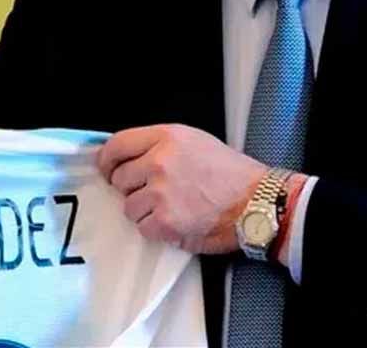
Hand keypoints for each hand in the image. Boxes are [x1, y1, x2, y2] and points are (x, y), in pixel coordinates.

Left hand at [98, 124, 264, 253]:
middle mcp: (158, 162)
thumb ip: (158, 145)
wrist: (259, 202)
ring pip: (128, 205)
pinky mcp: (165, 221)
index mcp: (165, 138)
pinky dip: (155, 229)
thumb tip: (125, 156)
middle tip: (154, 192)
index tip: (106, 168)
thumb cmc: (231, 174)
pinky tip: (176, 221)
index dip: (106, 160)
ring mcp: (160, 193)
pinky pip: (142, 227)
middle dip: (132, 187)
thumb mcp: (193, 141)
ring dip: (144, 210)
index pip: (116, 145)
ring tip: (171, 207)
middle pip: (119, 178)